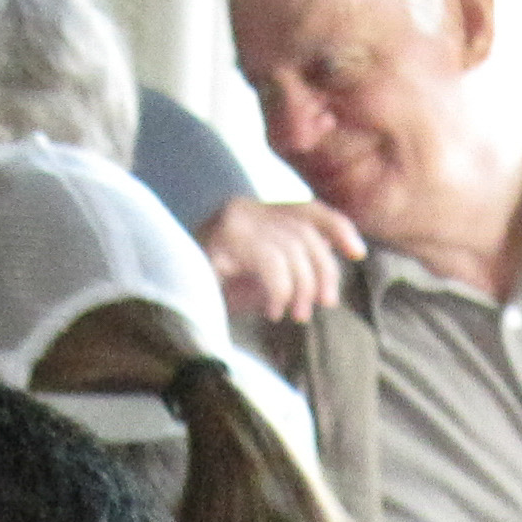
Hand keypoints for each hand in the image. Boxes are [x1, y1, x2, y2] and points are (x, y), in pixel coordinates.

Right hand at [200, 195, 362, 324]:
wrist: (164, 302)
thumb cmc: (211, 296)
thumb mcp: (260, 281)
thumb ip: (291, 270)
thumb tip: (327, 276)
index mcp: (256, 212)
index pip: (308, 209)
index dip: (338, 227)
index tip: (357, 253)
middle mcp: (245, 207)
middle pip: (306, 233)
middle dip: (321, 272)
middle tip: (317, 306)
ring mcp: (232, 219)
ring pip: (293, 249)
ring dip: (301, 288)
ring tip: (293, 314)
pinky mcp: (222, 237)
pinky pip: (272, 263)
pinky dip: (280, 291)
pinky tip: (272, 311)